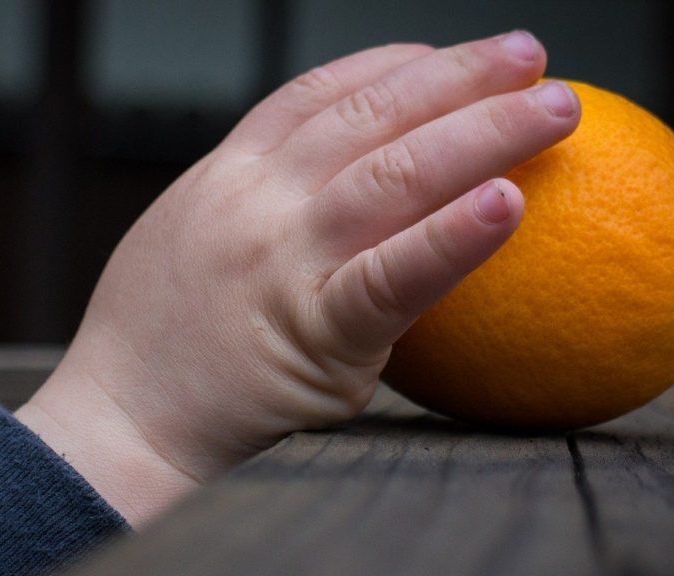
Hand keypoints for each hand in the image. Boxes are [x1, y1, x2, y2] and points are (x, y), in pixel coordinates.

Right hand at [16, 30, 580, 525]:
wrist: (120, 421)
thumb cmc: (152, 340)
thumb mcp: (187, 235)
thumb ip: (254, 204)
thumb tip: (325, 194)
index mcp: (228, 173)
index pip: (319, 94)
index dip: (392, 65)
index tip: (444, 57)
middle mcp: (258, 199)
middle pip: (373, 114)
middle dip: (460, 76)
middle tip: (531, 57)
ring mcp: (285, 259)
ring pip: (394, 172)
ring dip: (484, 131)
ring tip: (554, 110)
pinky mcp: (314, 333)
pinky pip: (392, 278)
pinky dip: (452, 238)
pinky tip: (506, 205)